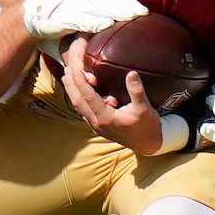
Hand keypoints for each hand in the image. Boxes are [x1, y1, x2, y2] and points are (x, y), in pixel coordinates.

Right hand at [21, 0, 147, 40]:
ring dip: (116, 11)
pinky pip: (81, 19)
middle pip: (111, 1)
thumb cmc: (63, 18)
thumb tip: (118, 34)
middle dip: (128, 6)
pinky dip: (93, 22)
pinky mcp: (63, 17)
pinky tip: (105, 25)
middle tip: (144, 13)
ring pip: (99, 7)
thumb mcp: (83, 20)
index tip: (146, 11)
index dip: (130, 4)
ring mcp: (74, 6)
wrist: (34, 15)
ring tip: (131, 15)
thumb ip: (98, 25)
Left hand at [59, 36, 164, 151]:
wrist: (148, 145)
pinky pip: (84, 111)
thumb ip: (137, 91)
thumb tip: (131, 74)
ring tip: (68, 78)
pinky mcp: (98, 127)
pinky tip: (79, 92)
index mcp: (106, 118)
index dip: (80, 82)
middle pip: (77, 102)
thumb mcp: (145, 109)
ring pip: (79, 107)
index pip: (88, 97)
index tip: (74, 69)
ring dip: (73, 92)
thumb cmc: (147, 127)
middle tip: (67, 69)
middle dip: (71, 85)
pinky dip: (79, 99)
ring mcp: (96, 126)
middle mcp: (97, 123)